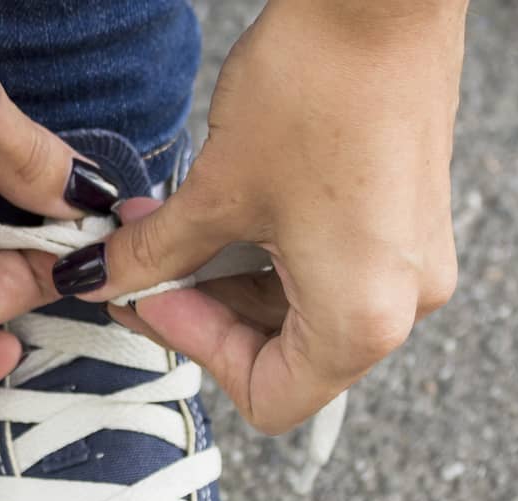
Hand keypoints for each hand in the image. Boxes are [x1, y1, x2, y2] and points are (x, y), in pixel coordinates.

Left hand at [55, 0, 465, 433]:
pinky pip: (334, 271)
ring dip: (234, 282)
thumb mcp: (217, 188)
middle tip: (148, 267)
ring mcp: (416, 264)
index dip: (196, 350)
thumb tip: (101, 280)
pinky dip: (273, 256)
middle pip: (289, 360)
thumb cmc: (319, 86)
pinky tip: (232, 208)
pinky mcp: (411, 223)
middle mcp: (406, 305)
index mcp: (364, 319)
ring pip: (306, 315)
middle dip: (208, 314)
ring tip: (181, 227)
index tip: (153, 297)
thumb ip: (153, 256)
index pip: (270, 397)